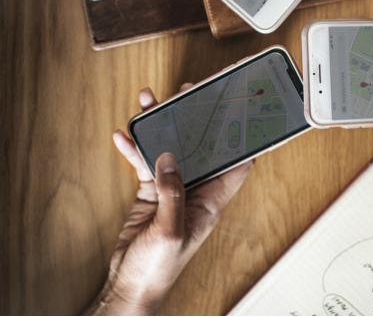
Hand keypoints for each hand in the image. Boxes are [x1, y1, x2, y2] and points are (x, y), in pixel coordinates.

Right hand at [84, 85, 252, 315]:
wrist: (130, 285)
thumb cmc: (158, 269)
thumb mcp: (170, 231)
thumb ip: (172, 193)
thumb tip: (171, 158)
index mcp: (212, 202)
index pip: (236, 164)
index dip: (240, 139)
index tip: (238, 112)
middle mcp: (196, 191)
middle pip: (201, 148)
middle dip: (194, 121)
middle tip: (186, 95)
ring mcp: (172, 189)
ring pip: (170, 149)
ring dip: (159, 127)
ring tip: (148, 103)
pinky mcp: (151, 192)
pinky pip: (145, 163)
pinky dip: (135, 149)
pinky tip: (124, 136)